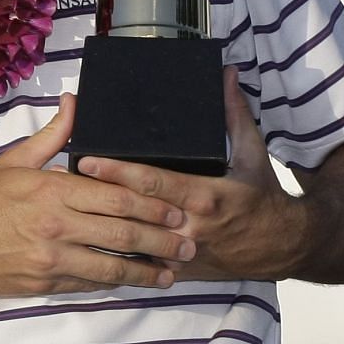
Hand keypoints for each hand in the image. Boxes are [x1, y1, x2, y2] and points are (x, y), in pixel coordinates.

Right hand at [0, 94, 198, 294]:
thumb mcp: (15, 160)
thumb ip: (53, 134)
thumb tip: (75, 101)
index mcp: (53, 189)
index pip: (116, 197)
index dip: (153, 206)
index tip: (177, 211)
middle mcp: (56, 224)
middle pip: (123, 233)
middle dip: (162, 240)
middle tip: (190, 244)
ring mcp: (51, 257)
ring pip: (112, 266)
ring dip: (147, 270)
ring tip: (172, 272)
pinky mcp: (44, 282)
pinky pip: (89, 283)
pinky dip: (115, 283)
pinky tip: (134, 281)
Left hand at [75, 68, 303, 281]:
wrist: (283, 246)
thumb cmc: (263, 195)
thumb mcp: (253, 152)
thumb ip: (234, 113)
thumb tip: (225, 74)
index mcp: (205, 196)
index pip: (153, 182)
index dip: (118, 172)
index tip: (87, 161)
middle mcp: (191, 226)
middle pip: (134, 210)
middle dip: (97, 197)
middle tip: (61, 182)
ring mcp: (184, 252)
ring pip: (133, 241)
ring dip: (99, 226)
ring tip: (65, 210)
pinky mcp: (181, 269)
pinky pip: (143, 264)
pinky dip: (116, 254)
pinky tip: (86, 243)